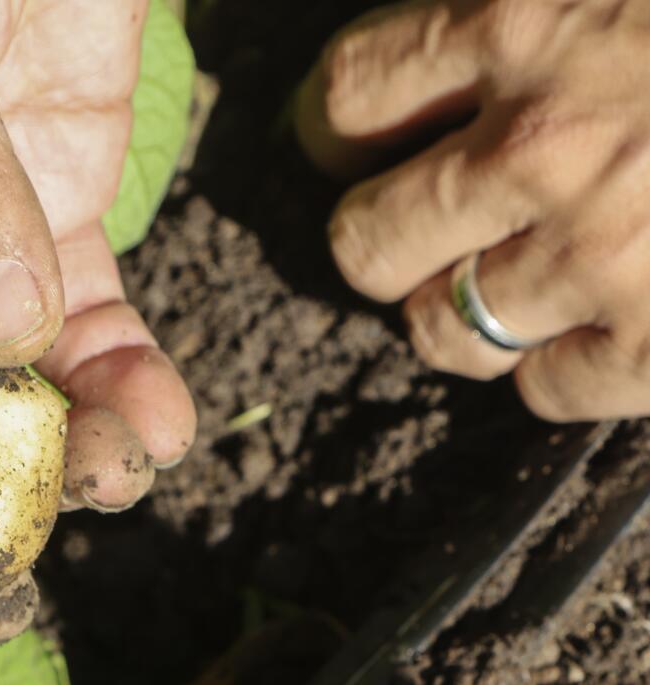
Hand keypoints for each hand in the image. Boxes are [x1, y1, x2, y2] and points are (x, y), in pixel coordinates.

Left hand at [297, 0, 649, 419]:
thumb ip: (515, 19)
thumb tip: (431, 67)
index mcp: (530, 26)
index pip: (349, 95)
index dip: (336, 132)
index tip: (357, 148)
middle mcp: (542, 148)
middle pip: (363, 240)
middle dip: (383, 243)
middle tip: (434, 231)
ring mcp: (599, 255)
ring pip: (439, 330)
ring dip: (462, 313)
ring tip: (521, 282)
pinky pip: (545, 388)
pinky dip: (561, 365)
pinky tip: (608, 321)